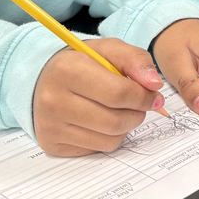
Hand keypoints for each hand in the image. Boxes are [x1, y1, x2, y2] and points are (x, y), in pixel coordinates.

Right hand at [33, 38, 164, 156]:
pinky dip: (109, 137)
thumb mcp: (109, 49)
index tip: (154, 94)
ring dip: (126, 126)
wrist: (44, 78)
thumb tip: (155, 84)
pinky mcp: (52, 145)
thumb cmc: (82, 63)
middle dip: (138, 113)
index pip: (119, 93)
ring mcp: (50, 126)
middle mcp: (53, 100)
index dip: (144, 96)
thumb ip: (135, 60)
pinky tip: (102, 121)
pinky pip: (98, 149)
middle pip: (115, 121)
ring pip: (110, 139)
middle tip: (140, 104)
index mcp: (67, 69)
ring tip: (120, 110)